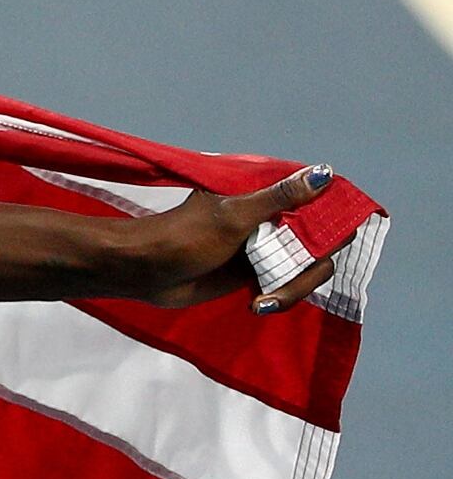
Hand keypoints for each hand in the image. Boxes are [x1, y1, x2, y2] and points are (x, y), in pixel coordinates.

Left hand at [132, 165, 334, 311]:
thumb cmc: (183, 237)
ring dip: (295, 288)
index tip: (329, 243)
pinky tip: (258, 305)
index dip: (335, 221)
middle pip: (325, 241)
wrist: (143, 271)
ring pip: (310, 268)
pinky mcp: (257, 275)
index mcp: (271, 197)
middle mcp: (276, 220)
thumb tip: (324, 172)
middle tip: (287, 281)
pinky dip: (281, 298)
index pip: (324, 202)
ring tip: (263, 302)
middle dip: (312, 266)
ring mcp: (268, 249)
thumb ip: (279, 199)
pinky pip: (287, 286)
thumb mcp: (233, 215)